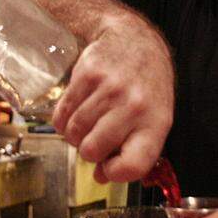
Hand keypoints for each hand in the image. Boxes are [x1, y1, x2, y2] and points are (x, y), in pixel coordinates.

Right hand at [52, 15, 172, 182]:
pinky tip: (75, 111)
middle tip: (94, 138)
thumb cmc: (145, 87)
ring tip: (86, 123)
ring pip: (74, 133)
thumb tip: (100, 177)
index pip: (132, 164)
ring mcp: (110, 89)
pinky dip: (63, 120)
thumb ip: (131, 151)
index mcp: (155, 123)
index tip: (107, 169)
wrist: (135, 41)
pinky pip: (62, 114)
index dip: (114, 173)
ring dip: (74, 135)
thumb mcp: (152, 119)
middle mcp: (134, 106)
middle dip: (88, 151)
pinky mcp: (87, 75)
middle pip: (92, 150)